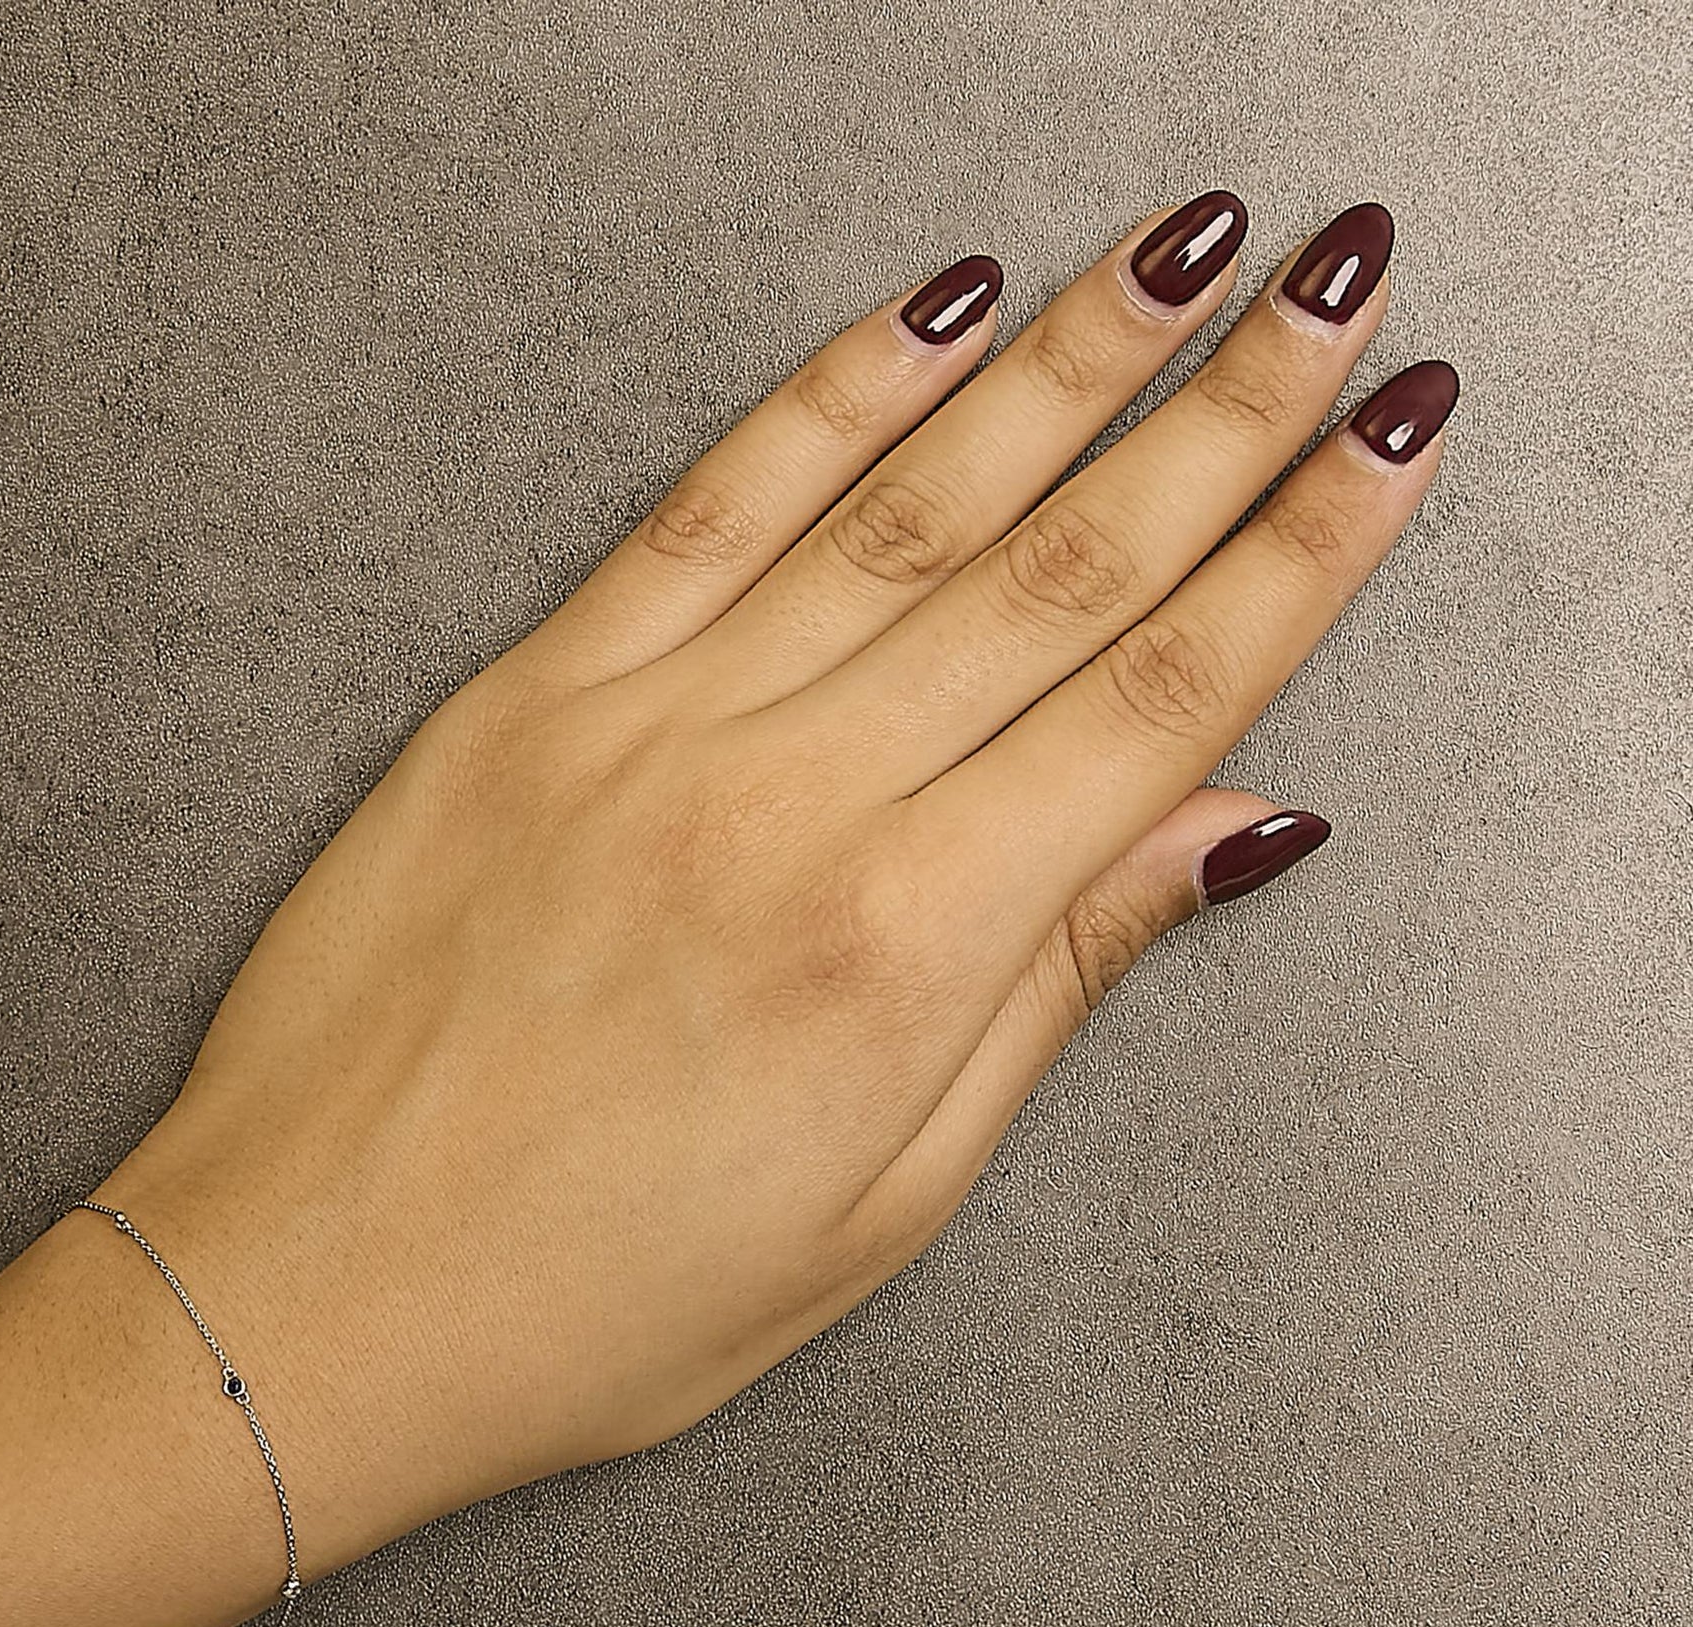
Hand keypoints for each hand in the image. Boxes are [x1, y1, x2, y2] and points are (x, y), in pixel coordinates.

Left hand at [103, 193, 1453, 1572]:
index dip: (1298, 561)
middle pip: (1055, 572)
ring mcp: (648, 728)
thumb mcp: (875, 1204)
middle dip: (1226, 420)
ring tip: (1184, 259)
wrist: (308, 1293)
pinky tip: (934, 316)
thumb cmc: (594, 1298)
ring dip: (1063, 366)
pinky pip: (707, 508)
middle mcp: (788, 805)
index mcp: (899, 948)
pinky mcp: (528, 697)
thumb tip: (1220, 827)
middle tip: (1340, 289)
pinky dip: (829, 399)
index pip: (1151, 705)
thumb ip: (1050, 987)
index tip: (1389, 446)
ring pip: (903, 508)